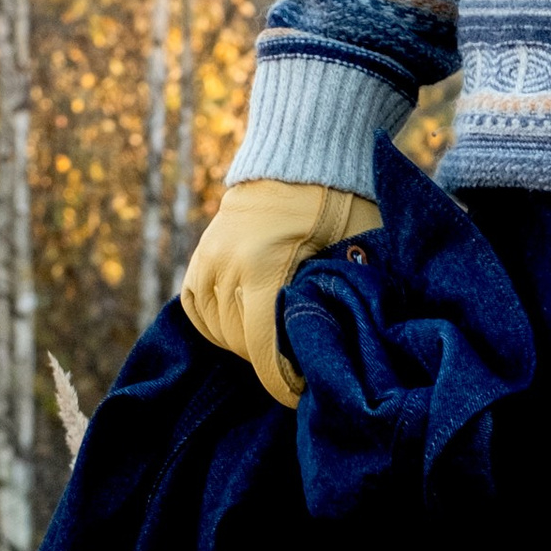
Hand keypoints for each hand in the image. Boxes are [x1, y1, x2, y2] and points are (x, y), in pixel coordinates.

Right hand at [178, 180, 378, 406]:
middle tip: (296, 366)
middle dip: (266, 361)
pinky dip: (214, 324)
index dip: (278, 381)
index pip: (261, 346)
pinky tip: (239, 328)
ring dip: (242, 344)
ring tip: (273, 345)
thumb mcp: (355, 246)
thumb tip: (349, 342)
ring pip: (215, 327)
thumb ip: (347, 291)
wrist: (301, 156)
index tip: (298, 394)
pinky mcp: (201, 252)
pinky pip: (195, 305)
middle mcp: (227, 264)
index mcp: (264, 266)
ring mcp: (209, 256)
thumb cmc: (339, 201)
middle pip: (238, 340)